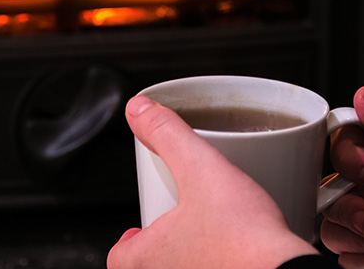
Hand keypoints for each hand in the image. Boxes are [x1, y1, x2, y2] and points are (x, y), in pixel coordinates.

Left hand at [108, 95, 317, 268]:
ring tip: (213, 234)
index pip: (119, 256)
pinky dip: (223, 264)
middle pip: (151, 267)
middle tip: (182, 223)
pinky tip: (243, 253)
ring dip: (193, 257)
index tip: (140, 226)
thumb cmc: (244, 239)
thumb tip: (139, 109)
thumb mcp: (200, 168)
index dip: (129, 238)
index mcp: (148, 260)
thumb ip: (168, 135)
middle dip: (164, 246)